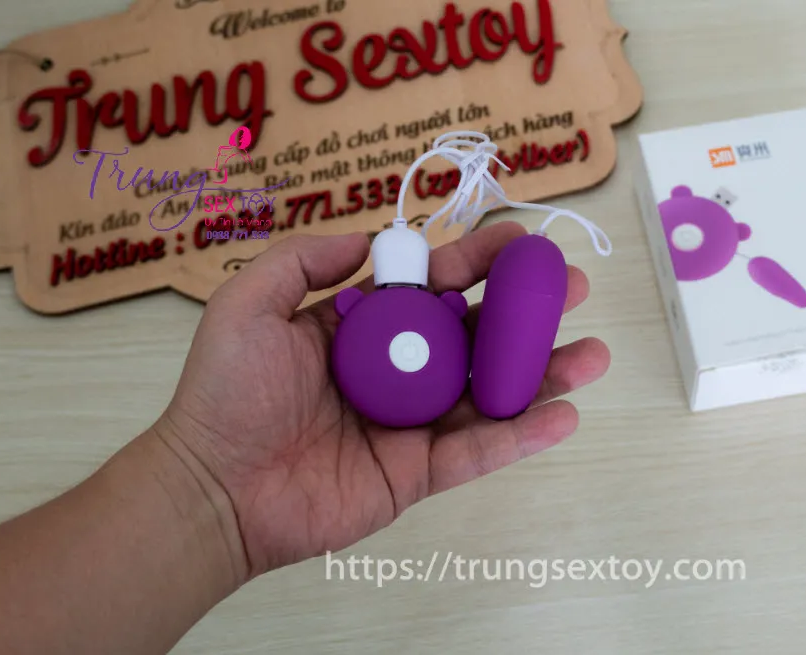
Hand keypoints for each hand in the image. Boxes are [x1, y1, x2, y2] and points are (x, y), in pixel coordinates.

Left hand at [151, 221, 610, 580]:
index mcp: (364, 328)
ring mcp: (412, 423)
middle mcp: (397, 370)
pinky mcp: (417, 473)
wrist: (212, 487)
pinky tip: (565, 415)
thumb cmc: (224, 394)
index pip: (433, 285)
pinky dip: (523, 436)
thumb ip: (303, 260)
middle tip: (574, 289)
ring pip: (490, 394)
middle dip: (528, 313)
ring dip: (544, 374)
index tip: (521, 242)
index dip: (478, 261)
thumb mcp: (250, 304)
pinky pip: (478, 452)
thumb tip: (369, 238)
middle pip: (476, 335)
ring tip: (593, 355)